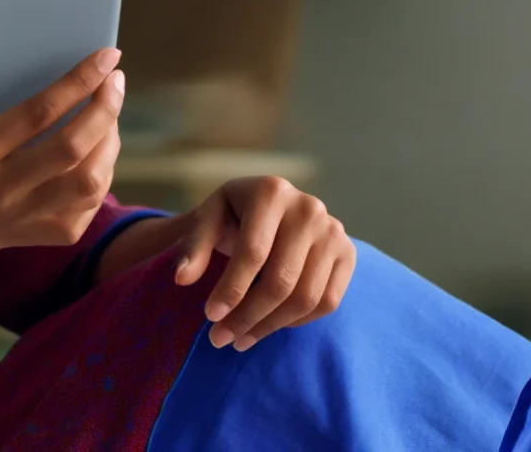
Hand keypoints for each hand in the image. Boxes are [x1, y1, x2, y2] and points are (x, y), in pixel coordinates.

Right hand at [0, 4, 124, 280]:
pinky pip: (79, 216)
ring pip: (85, 186)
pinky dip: (98, 186)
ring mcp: (18, 217)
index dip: (79, 80)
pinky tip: (96, 159)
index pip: (39, 112)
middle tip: (115, 81)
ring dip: (109, 148)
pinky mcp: (28, 236)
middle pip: (72, 149)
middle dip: (105, 109)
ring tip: (109, 118)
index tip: (106, 56)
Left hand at [174, 176, 354, 350]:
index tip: (210, 316)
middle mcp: (309, 208)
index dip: (231, 288)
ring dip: (270, 326)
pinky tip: (268, 326)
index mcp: (271, 191)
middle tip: (220, 339)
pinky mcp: (348, 253)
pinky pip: (327, 301)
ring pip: (306, 297)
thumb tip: (182, 279)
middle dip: (247, 316)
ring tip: (239, 339)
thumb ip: (194, 246)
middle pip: (281, 280)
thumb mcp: (208, 219)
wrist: (270, 209)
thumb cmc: (233, 215)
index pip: (253, 252)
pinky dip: (297, 321)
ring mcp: (334, 231)